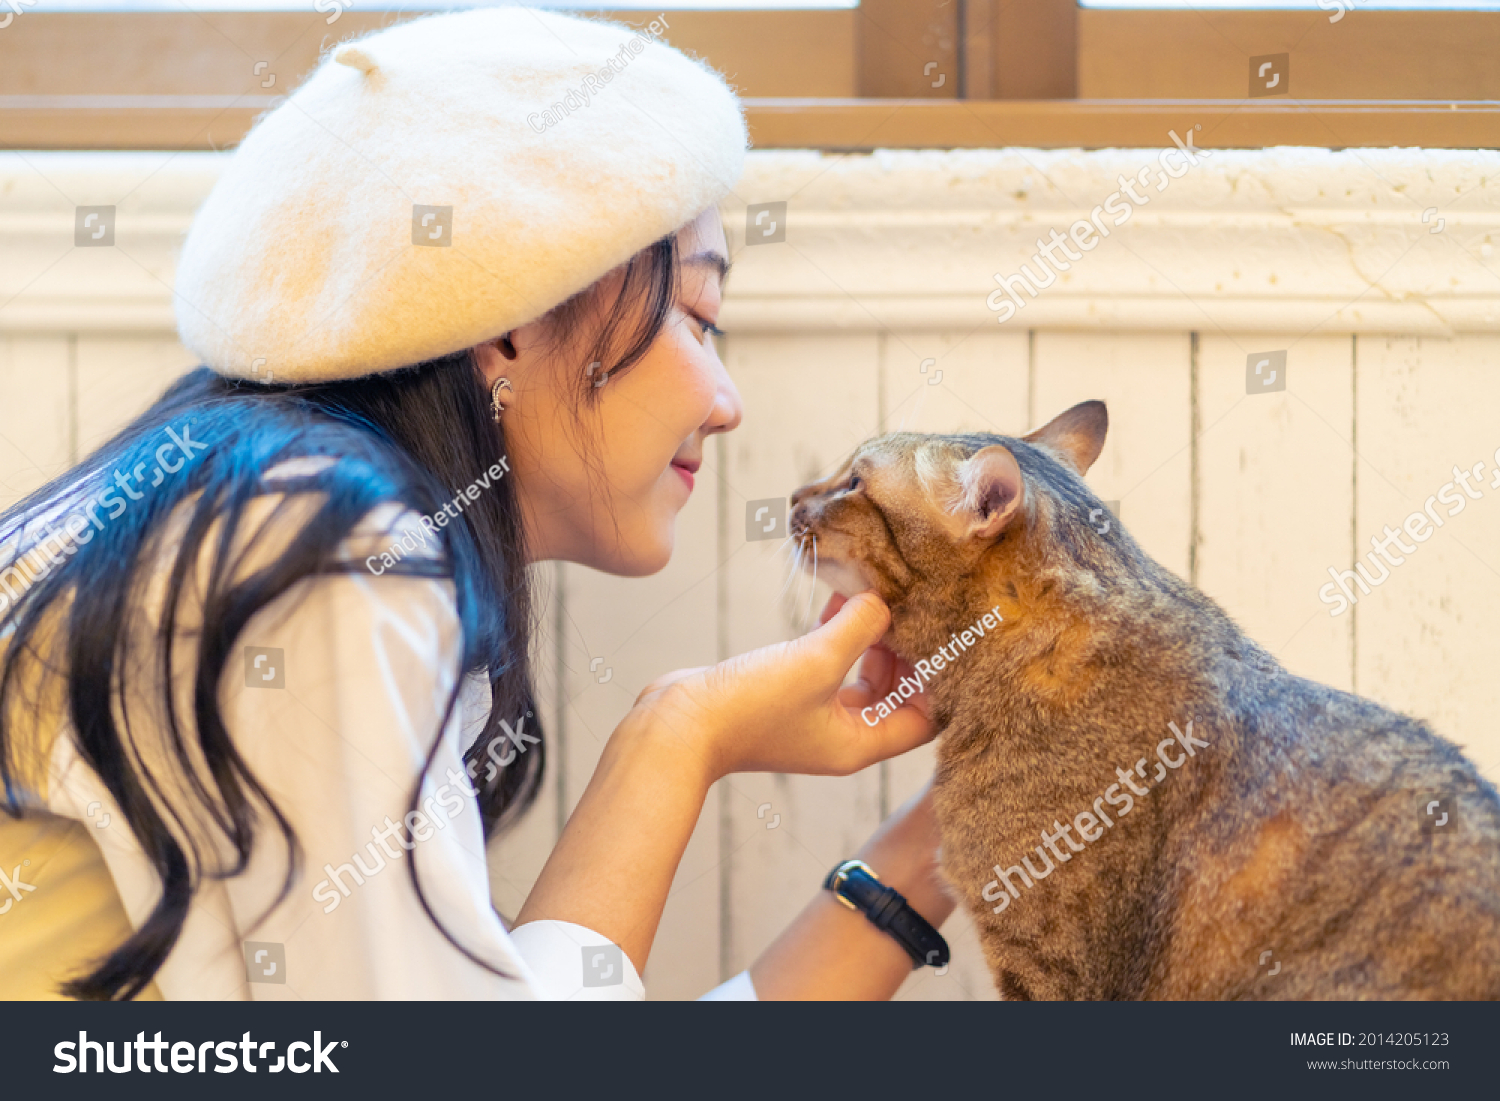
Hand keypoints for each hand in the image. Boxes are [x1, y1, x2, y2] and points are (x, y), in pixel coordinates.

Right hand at [628, 591, 934, 783]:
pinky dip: (838, 635)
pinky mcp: (789, 694)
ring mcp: (813, 716)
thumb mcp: (817, 660)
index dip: (939, 680)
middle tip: (912, 608)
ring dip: (871, 638)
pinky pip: (829, 663)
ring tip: (876, 597)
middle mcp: (842, 735)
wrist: (678, 725)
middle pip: (898, 694)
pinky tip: (836, 601)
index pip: (925, 719)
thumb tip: (882, 601)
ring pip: (862, 675)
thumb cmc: (750, 706)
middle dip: (906, 651)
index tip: (941, 635)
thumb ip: (860, 628)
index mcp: (859, 744)